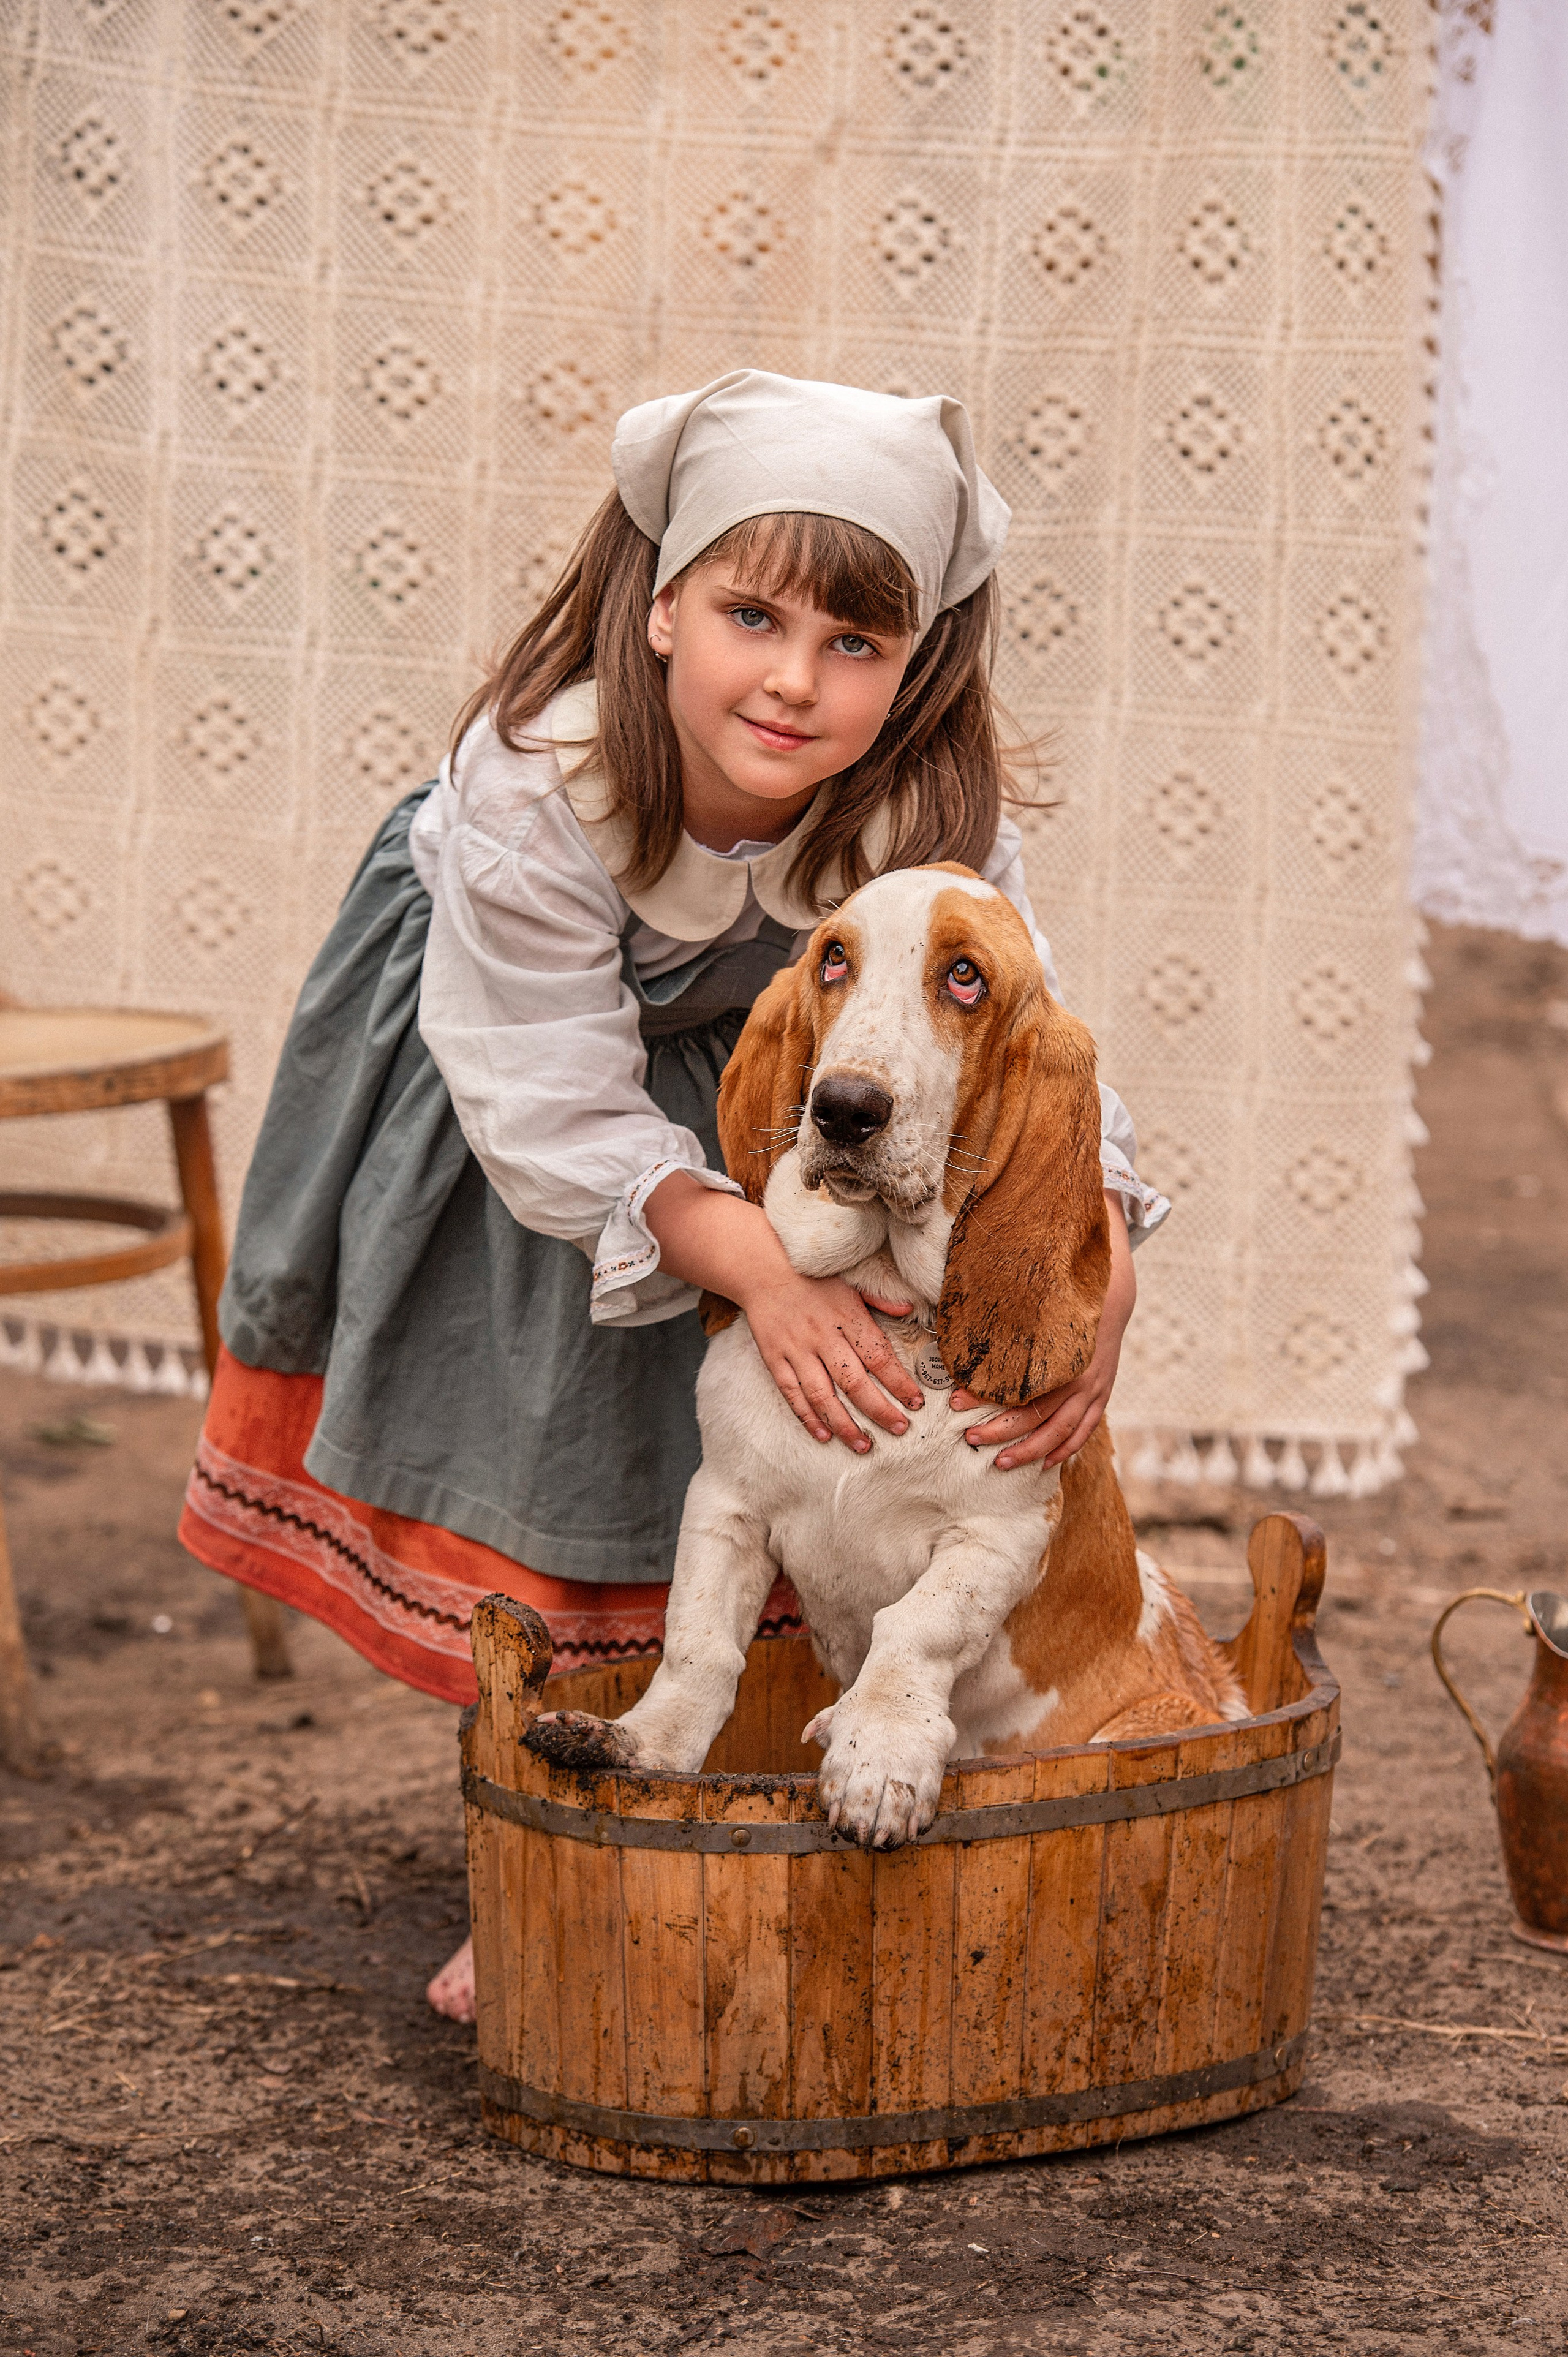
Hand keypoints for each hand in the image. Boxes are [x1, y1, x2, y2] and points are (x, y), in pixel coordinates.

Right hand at [643, 1169, 924, 1451]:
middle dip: (879, 1410)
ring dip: (844, 1424)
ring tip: (863, 1445)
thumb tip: (910, 1310)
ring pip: (822, 1395)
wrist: (761, 1267)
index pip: (879, 1356)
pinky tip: (823, 1435)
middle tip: (900, 1429)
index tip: (915, 1402)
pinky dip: (807, 1417)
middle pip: (854, 1381)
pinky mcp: (774, 1358)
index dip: (899, 1383)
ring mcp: (796, 1349)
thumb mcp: (850, 1280)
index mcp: (847, 1316)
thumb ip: (879, 1299)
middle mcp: (822, 1335)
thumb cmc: (812, 1275)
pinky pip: (791, 1393)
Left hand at [954, 1191, 1134, 1470]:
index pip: (1022, 1384)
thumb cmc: (1069, 1286)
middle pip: (1040, 1415)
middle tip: (968, 1440)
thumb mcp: (1040, 1285)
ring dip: (1030, 1450)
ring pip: (1062, 1431)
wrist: (1117, 1284)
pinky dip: (1064, 1448)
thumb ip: (1005, 1291)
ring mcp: (1097, 1387)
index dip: (987, 1399)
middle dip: (1001, 1431)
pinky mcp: (1102, 1393)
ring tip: (999, 1463)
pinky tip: (1044, 1464)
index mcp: (1065, 1350)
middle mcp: (1084, 1374)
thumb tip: (961, 1282)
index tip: (954, 1403)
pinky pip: (1085, 1430)